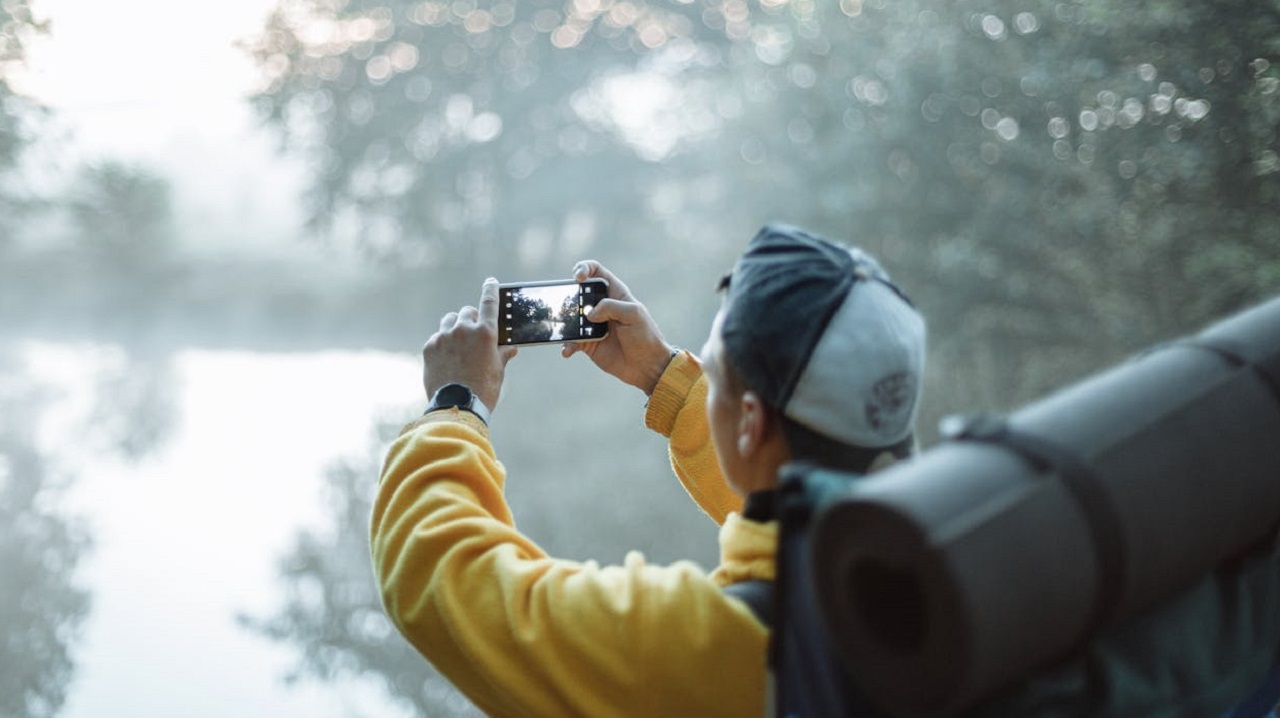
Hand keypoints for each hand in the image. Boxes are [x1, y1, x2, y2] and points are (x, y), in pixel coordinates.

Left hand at [422, 278, 517, 409]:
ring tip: (458, 344)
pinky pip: (437, 337)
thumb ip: (502, 354)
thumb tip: (510, 348)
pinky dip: (442, 343)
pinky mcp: (429, 347)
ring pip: (449, 321)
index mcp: (486, 333)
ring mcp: (444, 337)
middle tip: (473, 334)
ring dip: (455, 327)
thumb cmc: (484, 390)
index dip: (491, 289)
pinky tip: (447, 359)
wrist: (457, 407)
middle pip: (466, 312)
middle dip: (471, 319)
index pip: (489, 302)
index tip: (491, 282)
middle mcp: (463, 330)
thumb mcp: (498, 371)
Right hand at [561, 260, 676, 394]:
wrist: (647, 366)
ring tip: (566, 331)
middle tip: (570, 308)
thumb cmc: (645, 336)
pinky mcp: (588, 343)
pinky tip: (568, 350)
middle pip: (578, 293)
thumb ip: (611, 306)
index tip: (578, 277)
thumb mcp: (634, 314)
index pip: (595, 271)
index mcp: (614, 293)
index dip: (584, 269)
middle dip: (569, 297)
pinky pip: (571, 341)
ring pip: (571, 317)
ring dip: (564, 322)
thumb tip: (589, 313)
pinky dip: (567, 345)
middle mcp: (601, 307)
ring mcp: (593, 325)